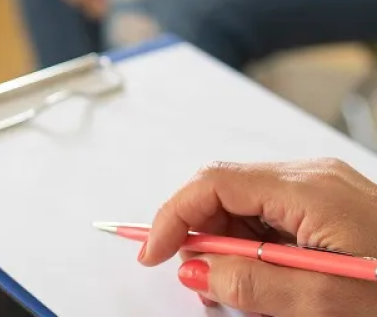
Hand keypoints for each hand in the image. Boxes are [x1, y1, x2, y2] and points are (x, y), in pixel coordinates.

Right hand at [140, 159, 376, 315]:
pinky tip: (263, 276)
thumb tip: (194, 269)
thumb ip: (251, 285)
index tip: (153, 254)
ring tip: (238, 288)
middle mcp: (309, 176)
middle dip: (199, 234)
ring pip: (242, 204)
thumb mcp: (324, 302)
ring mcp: (319, 187)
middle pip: (224, 190)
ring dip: (225, 244)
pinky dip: (250, 245)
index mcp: (308, 188)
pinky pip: (267, 215)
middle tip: (199, 282)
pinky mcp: (325, 203)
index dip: (173, 216)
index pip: (213, 183)